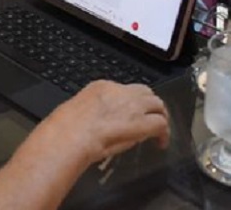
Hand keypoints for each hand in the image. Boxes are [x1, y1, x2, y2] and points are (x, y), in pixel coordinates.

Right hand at [42, 80, 169, 166]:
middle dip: (150, 105)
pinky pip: (161, 124)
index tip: (131, 113)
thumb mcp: (79, 109)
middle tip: (150, 118)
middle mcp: (120, 92)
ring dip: (159, 116)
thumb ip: (96, 109)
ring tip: (159, 130)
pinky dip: (164, 133)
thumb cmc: (66, 127)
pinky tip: (160, 143)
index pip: (125, 89)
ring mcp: (132, 106)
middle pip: (145, 92)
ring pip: (157, 105)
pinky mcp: (141, 123)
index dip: (132, 102)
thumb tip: (107, 119)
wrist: (71, 135)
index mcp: (101, 86)